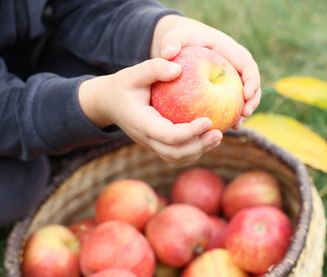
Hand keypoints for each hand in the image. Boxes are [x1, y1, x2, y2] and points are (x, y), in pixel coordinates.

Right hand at [78, 58, 222, 163]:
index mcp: (142, 123)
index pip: (169, 135)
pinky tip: (208, 139)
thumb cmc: (122, 85)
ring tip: (217, 137)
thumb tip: (178, 68)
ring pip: (177, 158)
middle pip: (175, 153)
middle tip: (219, 133)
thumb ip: (153, 68)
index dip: (190, 132)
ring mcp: (151, 145)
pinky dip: (193, 151)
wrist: (107, 103)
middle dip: (199, 146)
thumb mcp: (132, 73)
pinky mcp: (156, 145)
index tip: (208, 120)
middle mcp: (147, 139)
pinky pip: (176, 155)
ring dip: (199, 151)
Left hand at [151, 15, 260, 128]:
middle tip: (245, 114)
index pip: (249, 66)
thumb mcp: (175, 35)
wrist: (180, 45)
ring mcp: (229, 81)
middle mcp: (235, 67)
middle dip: (252, 101)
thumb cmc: (180, 38)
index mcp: (231, 52)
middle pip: (252, 85)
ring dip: (242, 113)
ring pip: (242, 99)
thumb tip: (168, 53)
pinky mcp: (221, 92)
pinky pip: (227, 106)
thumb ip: (172, 41)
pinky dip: (225, 118)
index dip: (252, 80)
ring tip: (236, 126)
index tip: (246, 94)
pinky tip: (219, 130)